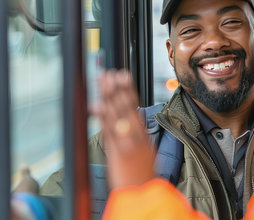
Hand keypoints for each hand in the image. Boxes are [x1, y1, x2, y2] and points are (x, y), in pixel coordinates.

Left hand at [92, 70, 155, 188]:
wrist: (144, 193)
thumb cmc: (142, 174)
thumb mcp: (144, 150)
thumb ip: (137, 133)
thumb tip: (133, 117)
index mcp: (142, 133)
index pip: (134, 106)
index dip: (128, 89)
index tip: (121, 75)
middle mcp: (137, 135)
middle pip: (127, 106)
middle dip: (118, 88)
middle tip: (111, 72)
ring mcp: (128, 142)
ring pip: (119, 115)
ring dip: (110, 96)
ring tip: (103, 81)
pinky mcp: (119, 151)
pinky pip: (110, 131)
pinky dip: (104, 118)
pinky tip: (97, 105)